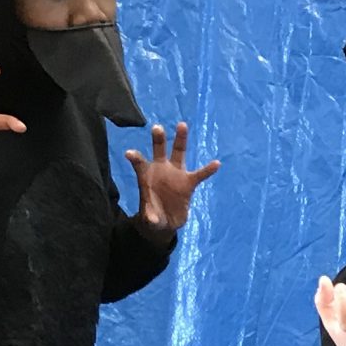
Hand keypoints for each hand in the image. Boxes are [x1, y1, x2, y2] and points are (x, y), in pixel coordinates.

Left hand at [125, 121, 220, 239]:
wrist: (165, 222)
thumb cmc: (152, 216)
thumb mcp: (149, 219)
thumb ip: (149, 216)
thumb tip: (151, 219)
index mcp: (146, 176)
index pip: (140, 164)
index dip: (135, 158)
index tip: (129, 153)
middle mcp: (161, 170)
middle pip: (159, 150)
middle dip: (158, 139)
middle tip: (156, 127)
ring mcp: (175, 174)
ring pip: (179, 153)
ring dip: (180, 139)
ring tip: (182, 124)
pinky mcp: (188, 183)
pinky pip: (200, 174)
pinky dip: (208, 170)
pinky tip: (216, 163)